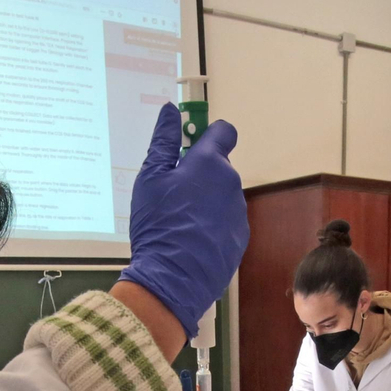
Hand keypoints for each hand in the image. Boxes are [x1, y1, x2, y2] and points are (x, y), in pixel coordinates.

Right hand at [118, 104, 247, 339]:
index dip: (210, 135)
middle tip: (174, 193)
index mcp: (209, 163)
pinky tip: (192, 240)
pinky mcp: (240, 238)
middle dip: (201, 174)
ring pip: (223, 196)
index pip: (224, 132)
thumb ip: (163, 141)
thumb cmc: (158, 225)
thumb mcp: (150, 178)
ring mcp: (238, 212)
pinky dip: (212, 226)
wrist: (173, 279)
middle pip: (220, 168)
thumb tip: (170, 111)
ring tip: (180, 221)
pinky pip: (226, 222)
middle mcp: (231, 184)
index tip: (193, 145)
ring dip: (207, 201)